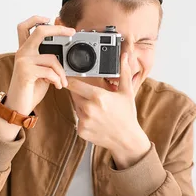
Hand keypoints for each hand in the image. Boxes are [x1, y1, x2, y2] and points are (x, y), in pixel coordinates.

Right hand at [0, 15, 75, 140]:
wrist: (17, 107)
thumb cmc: (29, 89)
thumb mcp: (41, 72)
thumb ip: (47, 61)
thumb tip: (63, 53)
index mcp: (24, 51)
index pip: (25, 27)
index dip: (37, 19)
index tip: (50, 18)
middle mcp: (22, 53)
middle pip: (40, 31)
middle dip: (58, 29)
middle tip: (71, 33)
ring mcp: (22, 61)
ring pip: (52, 58)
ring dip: (62, 72)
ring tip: (62, 82)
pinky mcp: (25, 72)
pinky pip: (49, 71)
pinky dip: (57, 79)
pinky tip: (57, 86)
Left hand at [66, 53, 150, 168]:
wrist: (127, 140)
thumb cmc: (127, 115)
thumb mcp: (126, 92)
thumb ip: (123, 72)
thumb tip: (124, 56)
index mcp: (98, 97)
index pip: (74, 84)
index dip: (70, 79)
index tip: (68, 76)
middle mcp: (88, 109)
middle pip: (75, 95)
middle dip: (81, 93)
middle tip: (94, 97)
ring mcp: (83, 121)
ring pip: (76, 107)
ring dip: (82, 106)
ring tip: (99, 110)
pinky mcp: (81, 131)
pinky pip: (78, 120)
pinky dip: (84, 119)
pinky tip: (96, 120)